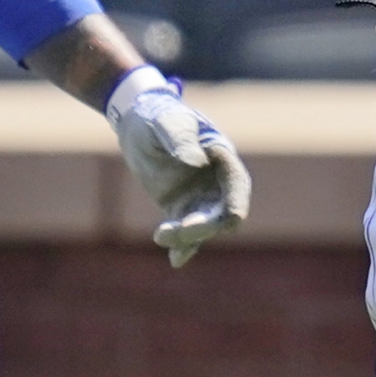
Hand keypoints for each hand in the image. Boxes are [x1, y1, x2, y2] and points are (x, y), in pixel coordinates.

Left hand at [106, 67, 251, 266]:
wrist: (138, 122)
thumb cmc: (158, 116)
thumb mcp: (167, 122)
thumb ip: (181, 139)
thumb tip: (195, 162)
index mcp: (221, 155)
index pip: (237, 184)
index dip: (237, 202)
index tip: (231, 219)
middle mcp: (216, 180)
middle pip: (222, 211)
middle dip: (205, 224)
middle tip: (180, 229)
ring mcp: (199, 196)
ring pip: (203, 225)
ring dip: (188, 236)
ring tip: (161, 235)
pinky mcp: (180, 207)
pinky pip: (185, 230)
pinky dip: (182, 245)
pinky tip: (175, 259)